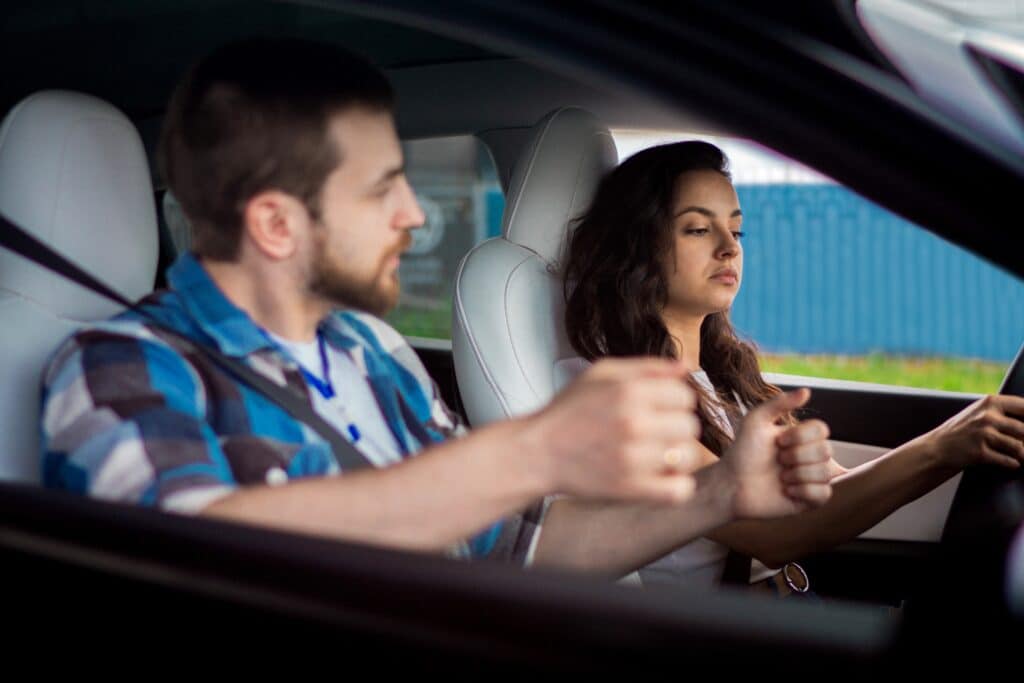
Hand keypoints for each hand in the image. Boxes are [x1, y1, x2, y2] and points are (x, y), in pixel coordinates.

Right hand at [525, 357, 700, 504]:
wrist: (537, 452)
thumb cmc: (568, 412)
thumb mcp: (601, 373)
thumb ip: (646, 366)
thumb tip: (685, 367)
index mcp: (629, 391)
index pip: (686, 395)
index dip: (675, 402)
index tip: (660, 409)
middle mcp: (634, 423)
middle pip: (690, 426)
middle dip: (676, 427)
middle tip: (656, 433)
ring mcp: (633, 458)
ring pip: (689, 457)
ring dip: (678, 456)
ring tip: (658, 455)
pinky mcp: (630, 489)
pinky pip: (679, 490)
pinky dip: (676, 486)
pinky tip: (660, 478)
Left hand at [717, 388, 832, 518]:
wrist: (730, 484)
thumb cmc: (742, 452)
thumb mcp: (755, 421)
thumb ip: (779, 403)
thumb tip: (807, 391)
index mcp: (801, 437)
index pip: (822, 429)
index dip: (800, 435)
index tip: (778, 442)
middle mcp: (810, 457)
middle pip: (826, 450)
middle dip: (796, 456)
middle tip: (778, 461)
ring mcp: (812, 478)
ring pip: (826, 473)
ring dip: (797, 474)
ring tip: (780, 477)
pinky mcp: (810, 501)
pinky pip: (824, 494)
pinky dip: (803, 491)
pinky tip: (786, 491)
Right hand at [922, 395, 1023, 469]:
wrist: (937, 447)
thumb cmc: (963, 430)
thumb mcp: (979, 411)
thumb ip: (1003, 412)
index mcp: (990, 402)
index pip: (1023, 406)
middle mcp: (987, 416)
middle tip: (1022, 444)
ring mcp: (983, 435)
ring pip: (1019, 447)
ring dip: (1022, 454)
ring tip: (1021, 455)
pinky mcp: (980, 453)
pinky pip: (1008, 461)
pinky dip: (1013, 464)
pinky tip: (1012, 462)